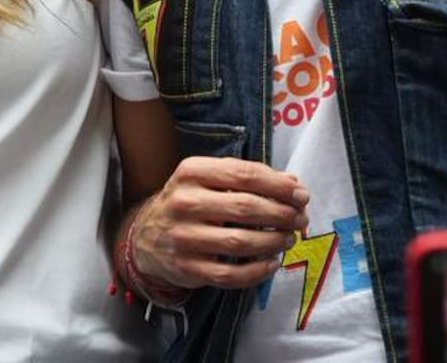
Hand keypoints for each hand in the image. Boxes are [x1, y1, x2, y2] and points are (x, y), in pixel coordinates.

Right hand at [130, 156, 309, 290]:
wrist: (145, 236)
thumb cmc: (188, 200)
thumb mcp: (208, 178)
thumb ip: (246, 177)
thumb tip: (292, 184)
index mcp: (192, 171)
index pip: (244, 174)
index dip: (278, 185)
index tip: (301, 194)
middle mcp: (184, 202)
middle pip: (245, 207)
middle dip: (281, 213)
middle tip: (300, 218)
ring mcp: (183, 238)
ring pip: (240, 242)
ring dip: (273, 241)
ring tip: (289, 238)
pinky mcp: (186, 269)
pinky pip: (230, 275)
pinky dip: (257, 271)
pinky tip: (272, 263)